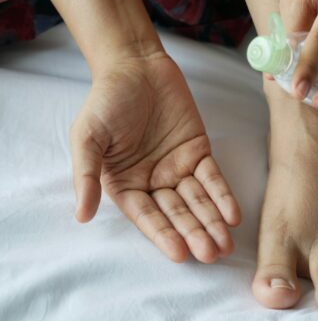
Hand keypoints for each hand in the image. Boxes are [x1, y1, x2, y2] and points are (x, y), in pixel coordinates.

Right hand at [71, 53, 240, 262]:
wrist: (136, 66)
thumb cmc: (106, 101)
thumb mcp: (88, 136)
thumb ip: (86, 175)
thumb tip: (81, 216)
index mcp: (125, 184)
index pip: (147, 216)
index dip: (163, 235)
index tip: (180, 254)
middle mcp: (153, 182)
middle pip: (177, 213)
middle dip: (194, 233)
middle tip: (211, 254)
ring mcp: (178, 168)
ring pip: (198, 200)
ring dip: (212, 221)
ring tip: (226, 243)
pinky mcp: (198, 152)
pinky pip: (212, 177)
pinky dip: (222, 195)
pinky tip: (233, 214)